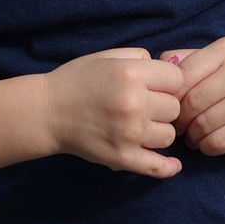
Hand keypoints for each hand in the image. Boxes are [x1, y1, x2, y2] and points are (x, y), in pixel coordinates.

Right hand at [44, 49, 184, 177]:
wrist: (47, 112)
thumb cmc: (77, 80)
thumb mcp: (108, 56)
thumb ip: (141, 57)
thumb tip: (171, 69)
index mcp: (132, 73)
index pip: (177, 79)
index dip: (168, 83)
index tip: (156, 87)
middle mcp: (134, 102)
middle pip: (175, 108)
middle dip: (163, 107)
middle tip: (144, 107)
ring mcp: (129, 133)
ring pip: (169, 135)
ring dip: (159, 132)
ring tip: (141, 127)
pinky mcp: (122, 157)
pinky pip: (158, 166)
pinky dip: (168, 167)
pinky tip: (172, 164)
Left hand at [160, 37, 224, 155]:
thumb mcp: (216, 57)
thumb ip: (185, 60)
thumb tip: (153, 70)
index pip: (184, 75)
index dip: (170, 96)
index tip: (168, 105)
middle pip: (192, 102)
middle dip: (179, 119)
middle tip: (177, 125)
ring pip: (204, 125)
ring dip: (191, 136)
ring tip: (191, 135)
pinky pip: (219, 142)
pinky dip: (205, 146)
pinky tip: (206, 142)